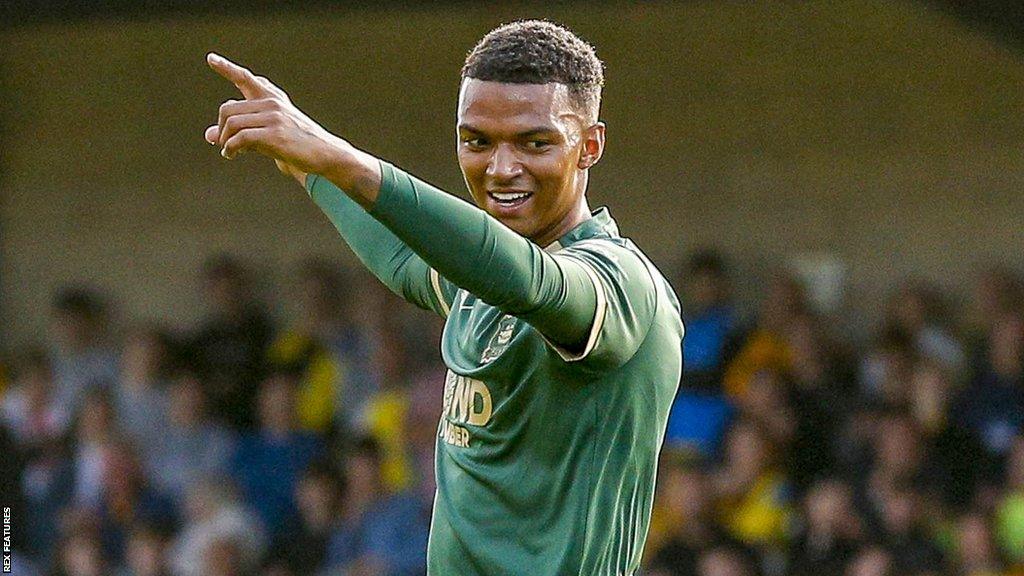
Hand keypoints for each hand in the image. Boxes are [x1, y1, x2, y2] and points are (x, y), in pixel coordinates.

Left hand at [204, 52, 338, 182]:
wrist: (325, 154)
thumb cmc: (297, 144)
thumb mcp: (267, 133)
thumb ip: (242, 130)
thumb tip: (209, 136)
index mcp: (272, 98)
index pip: (245, 78)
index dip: (226, 68)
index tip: (211, 58)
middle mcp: (272, 103)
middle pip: (228, 109)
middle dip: (221, 128)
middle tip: (222, 142)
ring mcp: (274, 118)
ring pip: (232, 123)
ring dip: (224, 140)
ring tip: (228, 151)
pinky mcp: (275, 135)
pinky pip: (241, 138)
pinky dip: (230, 148)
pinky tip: (230, 154)